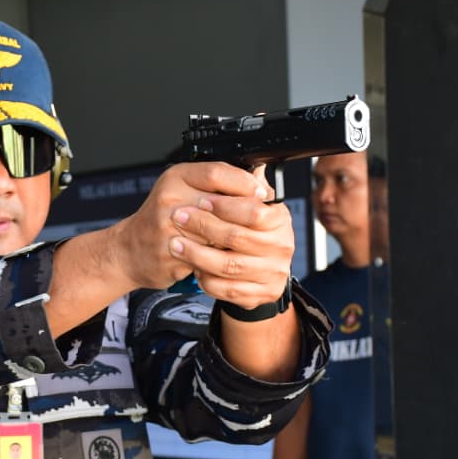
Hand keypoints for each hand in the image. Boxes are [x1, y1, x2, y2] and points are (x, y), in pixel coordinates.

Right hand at [109, 162, 276, 291]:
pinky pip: (207, 255)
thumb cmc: (161, 219)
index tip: (262, 193)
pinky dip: (220, 257)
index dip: (245, 183)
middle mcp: (170, 198)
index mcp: (176, 177)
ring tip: (250, 240)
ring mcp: (168, 226)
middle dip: (246, 214)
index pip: (217, 173)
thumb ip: (218, 182)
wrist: (129, 251)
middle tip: (263, 221)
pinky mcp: (171, 252)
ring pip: (217, 233)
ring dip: (235, 239)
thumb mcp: (184, 189)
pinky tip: (227, 256)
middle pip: (221, 203)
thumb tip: (258, 174)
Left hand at [168, 164, 293, 309]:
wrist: (256, 273)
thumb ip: (242, 188)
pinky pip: (228, 289)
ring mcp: (272, 272)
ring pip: (228, 265)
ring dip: (198, 254)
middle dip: (203, 226)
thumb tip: (247, 164)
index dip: (225, 206)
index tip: (201, 200)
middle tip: (178, 218)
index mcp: (280, 219)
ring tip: (176, 244)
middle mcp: (281, 247)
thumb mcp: (249, 206)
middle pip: (237, 237)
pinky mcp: (260, 294)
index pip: (254, 211)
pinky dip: (207, 280)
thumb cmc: (246, 233)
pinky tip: (193, 269)